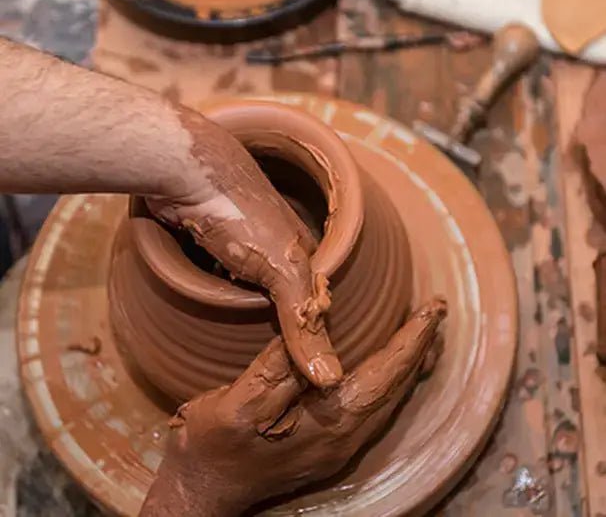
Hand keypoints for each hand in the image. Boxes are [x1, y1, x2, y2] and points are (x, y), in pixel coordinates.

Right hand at [140, 298, 446, 516]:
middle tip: (436, 314)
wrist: (202, 491)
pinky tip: (390, 371)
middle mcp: (344, 437)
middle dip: (419, 349)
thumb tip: (312, 340)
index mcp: (328, 422)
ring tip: (424, 337)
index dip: (410, 341)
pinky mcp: (328, 447)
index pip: (384, 375)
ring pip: (389, 401)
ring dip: (409, 366)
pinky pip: (375, 409)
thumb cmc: (214, 443)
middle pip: (396, 388)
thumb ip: (277, 371)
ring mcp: (338, 446)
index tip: (433, 311)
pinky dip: (391, 383)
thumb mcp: (237, 403)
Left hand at [146, 116, 338, 387]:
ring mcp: (241, 247)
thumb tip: (331, 379)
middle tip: (265, 375)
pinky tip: (209, 317)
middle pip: (282, 300)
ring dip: (244, 317)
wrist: (188, 171)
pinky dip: (216, 299)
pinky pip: (217, 281)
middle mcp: (276, 250)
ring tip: (238, 354)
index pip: (314, 308)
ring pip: (248, 291)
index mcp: (302, 255)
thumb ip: (304, 323)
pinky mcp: (209, 244)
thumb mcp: (282, 272)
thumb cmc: (243, 217)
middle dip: (276, 331)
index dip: (309, 341)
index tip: (300, 379)